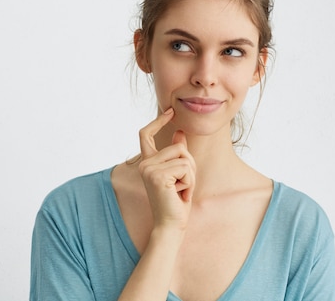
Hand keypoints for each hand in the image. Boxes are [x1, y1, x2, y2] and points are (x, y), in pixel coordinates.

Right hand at [138, 108, 195, 230]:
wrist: (171, 224)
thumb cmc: (176, 201)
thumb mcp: (180, 173)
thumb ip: (178, 153)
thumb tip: (179, 132)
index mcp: (147, 162)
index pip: (146, 134)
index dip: (158, 121)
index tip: (170, 111)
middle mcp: (144, 163)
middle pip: (179, 147)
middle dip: (190, 165)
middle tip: (182, 186)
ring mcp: (149, 169)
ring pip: (184, 157)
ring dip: (190, 175)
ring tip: (181, 190)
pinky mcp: (158, 175)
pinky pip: (186, 168)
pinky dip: (189, 182)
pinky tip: (180, 194)